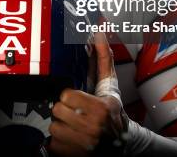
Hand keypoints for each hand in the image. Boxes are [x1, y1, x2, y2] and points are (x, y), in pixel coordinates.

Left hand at [48, 35, 128, 156]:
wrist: (123, 145)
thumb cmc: (113, 113)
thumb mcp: (110, 87)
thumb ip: (103, 59)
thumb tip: (100, 33)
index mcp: (101, 109)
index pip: (66, 96)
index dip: (70, 97)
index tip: (78, 101)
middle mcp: (93, 129)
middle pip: (57, 111)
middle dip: (65, 112)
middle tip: (76, 114)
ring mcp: (84, 145)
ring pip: (53, 128)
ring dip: (62, 127)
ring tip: (75, 126)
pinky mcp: (74, 156)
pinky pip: (53, 144)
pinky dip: (60, 142)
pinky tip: (72, 138)